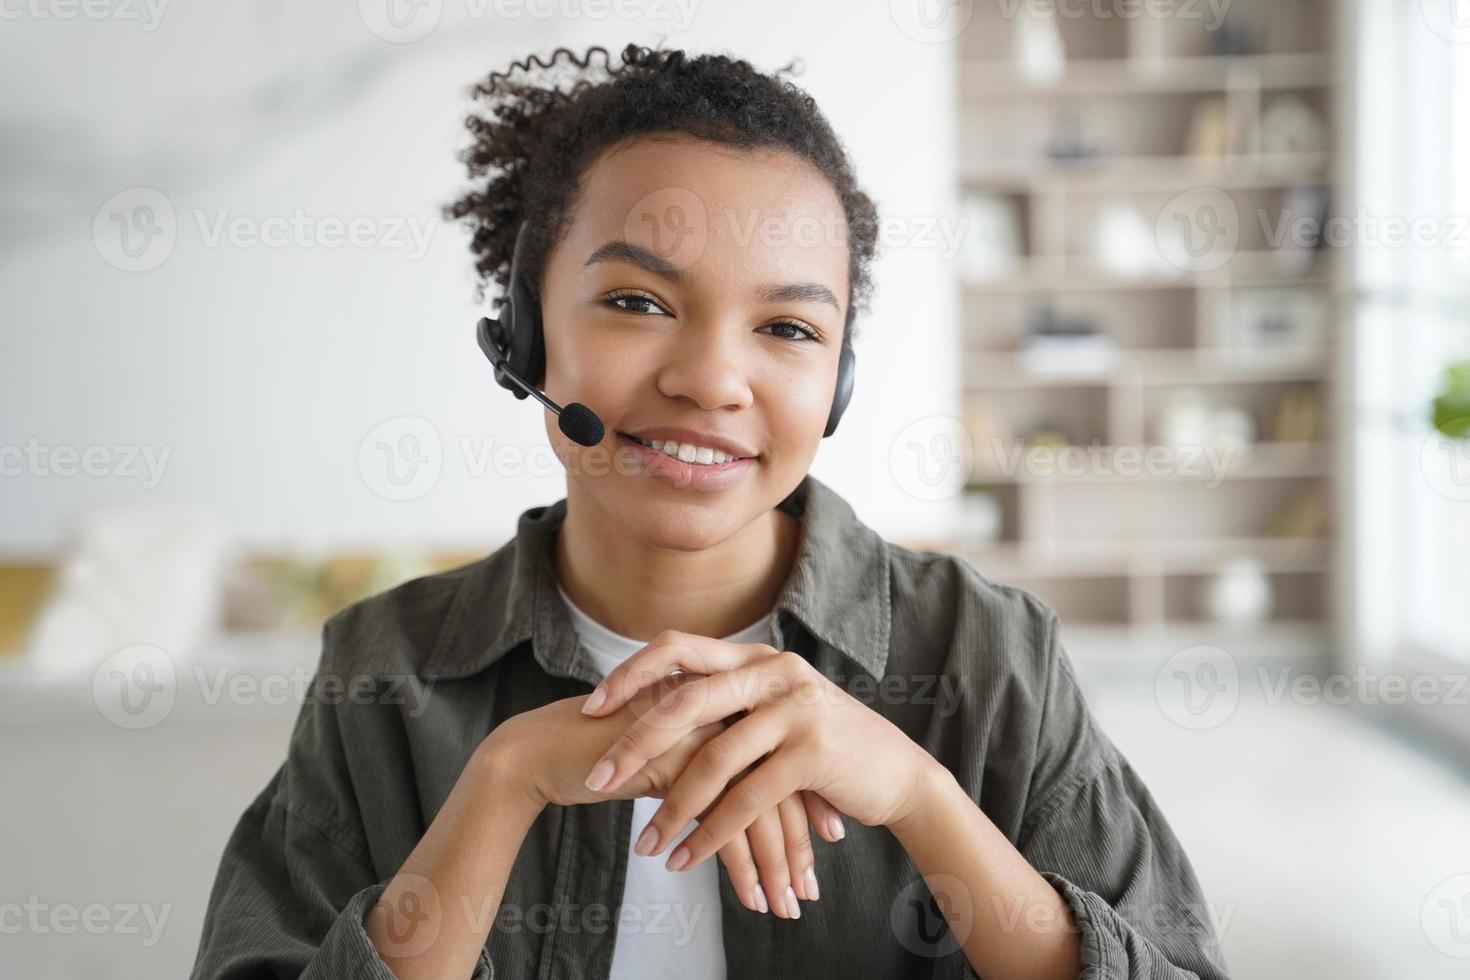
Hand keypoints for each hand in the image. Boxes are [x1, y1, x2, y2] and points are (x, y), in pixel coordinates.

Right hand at [485, 672, 843, 916]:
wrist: (544, 749)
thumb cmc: (606, 755)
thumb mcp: (672, 755)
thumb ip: (711, 764)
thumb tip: (753, 799)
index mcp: (727, 701)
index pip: (785, 758)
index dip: (808, 807)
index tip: (826, 845)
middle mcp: (722, 711)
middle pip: (780, 785)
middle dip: (798, 847)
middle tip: (809, 893)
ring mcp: (702, 734)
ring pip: (758, 808)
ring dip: (775, 867)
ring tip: (783, 908)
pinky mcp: (677, 763)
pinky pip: (722, 823)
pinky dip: (739, 868)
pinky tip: (750, 900)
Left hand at [579, 630, 936, 873]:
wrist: (896, 773)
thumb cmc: (825, 747)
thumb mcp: (775, 710)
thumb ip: (728, 703)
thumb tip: (659, 714)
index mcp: (756, 656)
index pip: (678, 649)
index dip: (630, 675)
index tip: (591, 707)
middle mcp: (773, 671)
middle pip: (685, 701)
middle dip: (635, 743)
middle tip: (596, 777)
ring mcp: (795, 709)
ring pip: (713, 758)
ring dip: (672, 807)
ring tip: (643, 844)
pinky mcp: (812, 753)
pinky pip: (746, 798)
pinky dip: (711, 833)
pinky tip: (687, 858)